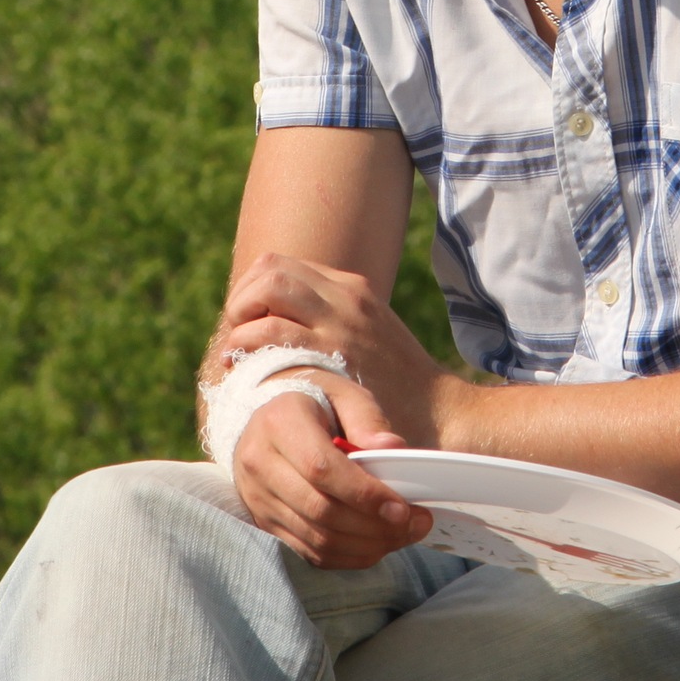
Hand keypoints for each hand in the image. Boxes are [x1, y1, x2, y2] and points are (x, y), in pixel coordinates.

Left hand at [221, 251, 470, 449]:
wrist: (440, 415)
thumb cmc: (397, 384)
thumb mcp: (367, 333)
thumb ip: (329, 320)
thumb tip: (280, 321)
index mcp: (351, 288)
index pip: (280, 265)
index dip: (252, 291)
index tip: (248, 324)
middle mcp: (345, 297)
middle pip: (268, 270)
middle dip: (241, 301)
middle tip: (239, 339)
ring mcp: (338, 326)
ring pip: (265, 295)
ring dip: (241, 326)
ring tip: (239, 358)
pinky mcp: (331, 360)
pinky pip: (272, 339)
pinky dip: (249, 353)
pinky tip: (250, 377)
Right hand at [232, 386, 433, 567]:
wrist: (267, 416)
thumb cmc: (314, 402)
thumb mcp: (343, 394)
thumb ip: (367, 419)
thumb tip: (395, 449)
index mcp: (279, 423)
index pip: (321, 468)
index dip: (363, 494)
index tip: (401, 508)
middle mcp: (260, 464)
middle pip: (320, 509)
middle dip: (373, 525)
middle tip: (415, 524)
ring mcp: (259, 498)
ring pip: (316, 537)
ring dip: (366, 545)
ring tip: (402, 535)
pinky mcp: (265, 522)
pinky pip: (310, 551)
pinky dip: (348, 555)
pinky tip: (377, 544)